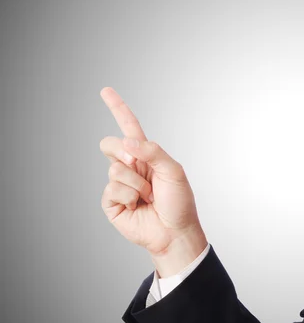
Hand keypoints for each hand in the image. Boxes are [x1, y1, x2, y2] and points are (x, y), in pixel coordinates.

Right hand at [100, 87, 207, 276]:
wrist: (174, 232)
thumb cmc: (179, 202)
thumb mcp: (173, 171)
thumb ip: (152, 151)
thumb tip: (127, 142)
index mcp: (146, 155)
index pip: (129, 127)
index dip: (117, 108)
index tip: (105, 91)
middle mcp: (130, 166)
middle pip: (109, 144)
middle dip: (124, 153)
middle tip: (142, 171)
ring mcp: (119, 184)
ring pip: (114, 168)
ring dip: (137, 183)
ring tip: (148, 196)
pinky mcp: (111, 202)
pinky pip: (112, 189)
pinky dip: (128, 196)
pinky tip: (137, 205)